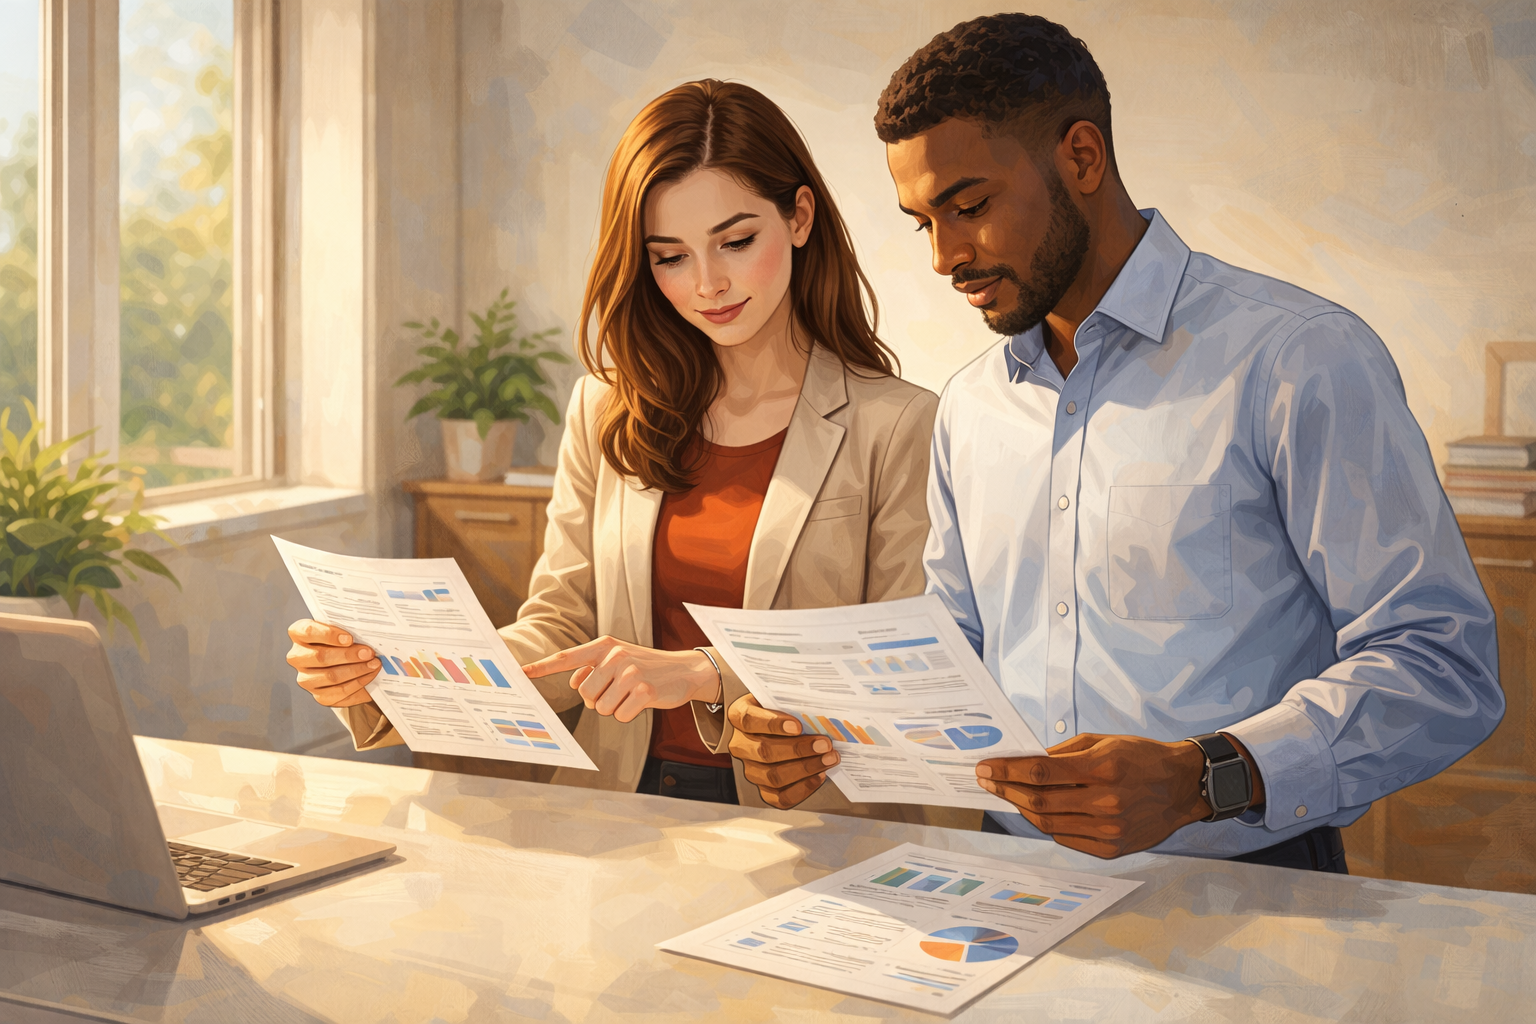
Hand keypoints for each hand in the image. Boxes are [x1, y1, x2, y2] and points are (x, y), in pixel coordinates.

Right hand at [286, 619, 380, 707]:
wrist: (348, 664)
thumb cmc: (344, 641)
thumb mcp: (343, 629)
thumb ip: (348, 627)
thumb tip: (366, 629)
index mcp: (299, 634)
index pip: (307, 631)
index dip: (328, 634)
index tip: (349, 638)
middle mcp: (298, 657)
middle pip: (320, 656)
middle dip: (348, 655)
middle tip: (368, 653)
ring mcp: (306, 679)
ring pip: (330, 676)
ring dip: (356, 670)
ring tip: (374, 663)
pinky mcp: (319, 696)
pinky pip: (339, 692)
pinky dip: (358, 683)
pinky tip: (370, 674)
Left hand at [522, 636, 720, 722]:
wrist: (683, 670)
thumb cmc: (645, 666)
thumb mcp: (618, 658)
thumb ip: (593, 668)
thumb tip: (574, 683)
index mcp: (604, 646)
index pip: (566, 658)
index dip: (542, 667)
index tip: (521, 673)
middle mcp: (615, 655)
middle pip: (585, 694)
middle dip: (599, 699)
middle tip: (618, 690)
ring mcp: (630, 672)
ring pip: (602, 708)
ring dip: (615, 708)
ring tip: (631, 694)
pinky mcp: (644, 690)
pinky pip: (621, 715)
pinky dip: (629, 714)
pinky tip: (642, 701)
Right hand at [726, 696, 839, 808]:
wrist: (773, 727)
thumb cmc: (779, 708)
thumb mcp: (778, 696)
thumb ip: (791, 700)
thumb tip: (818, 708)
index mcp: (739, 715)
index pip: (749, 720)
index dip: (773, 724)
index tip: (797, 726)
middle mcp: (740, 744)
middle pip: (764, 752)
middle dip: (798, 749)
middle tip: (824, 744)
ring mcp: (750, 769)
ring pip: (773, 776)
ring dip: (806, 768)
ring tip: (829, 759)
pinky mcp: (763, 788)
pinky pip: (780, 797)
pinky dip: (802, 788)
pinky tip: (819, 776)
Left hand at [976, 733, 1266, 858]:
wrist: (1183, 788)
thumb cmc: (1142, 758)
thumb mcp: (1104, 741)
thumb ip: (1064, 752)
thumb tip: (1026, 761)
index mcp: (1103, 768)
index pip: (1041, 771)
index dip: (1007, 770)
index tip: (984, 768)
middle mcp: (1106, 802)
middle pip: (1039, 801)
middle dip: (1005, 789)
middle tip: (987, 781)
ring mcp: (1110, 829)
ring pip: (1048, 823)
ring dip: (1022, 808)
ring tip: (1010, 795)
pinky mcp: (1112, 849)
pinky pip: (1066, 838)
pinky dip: (1048, 825)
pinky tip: (1041, 811)